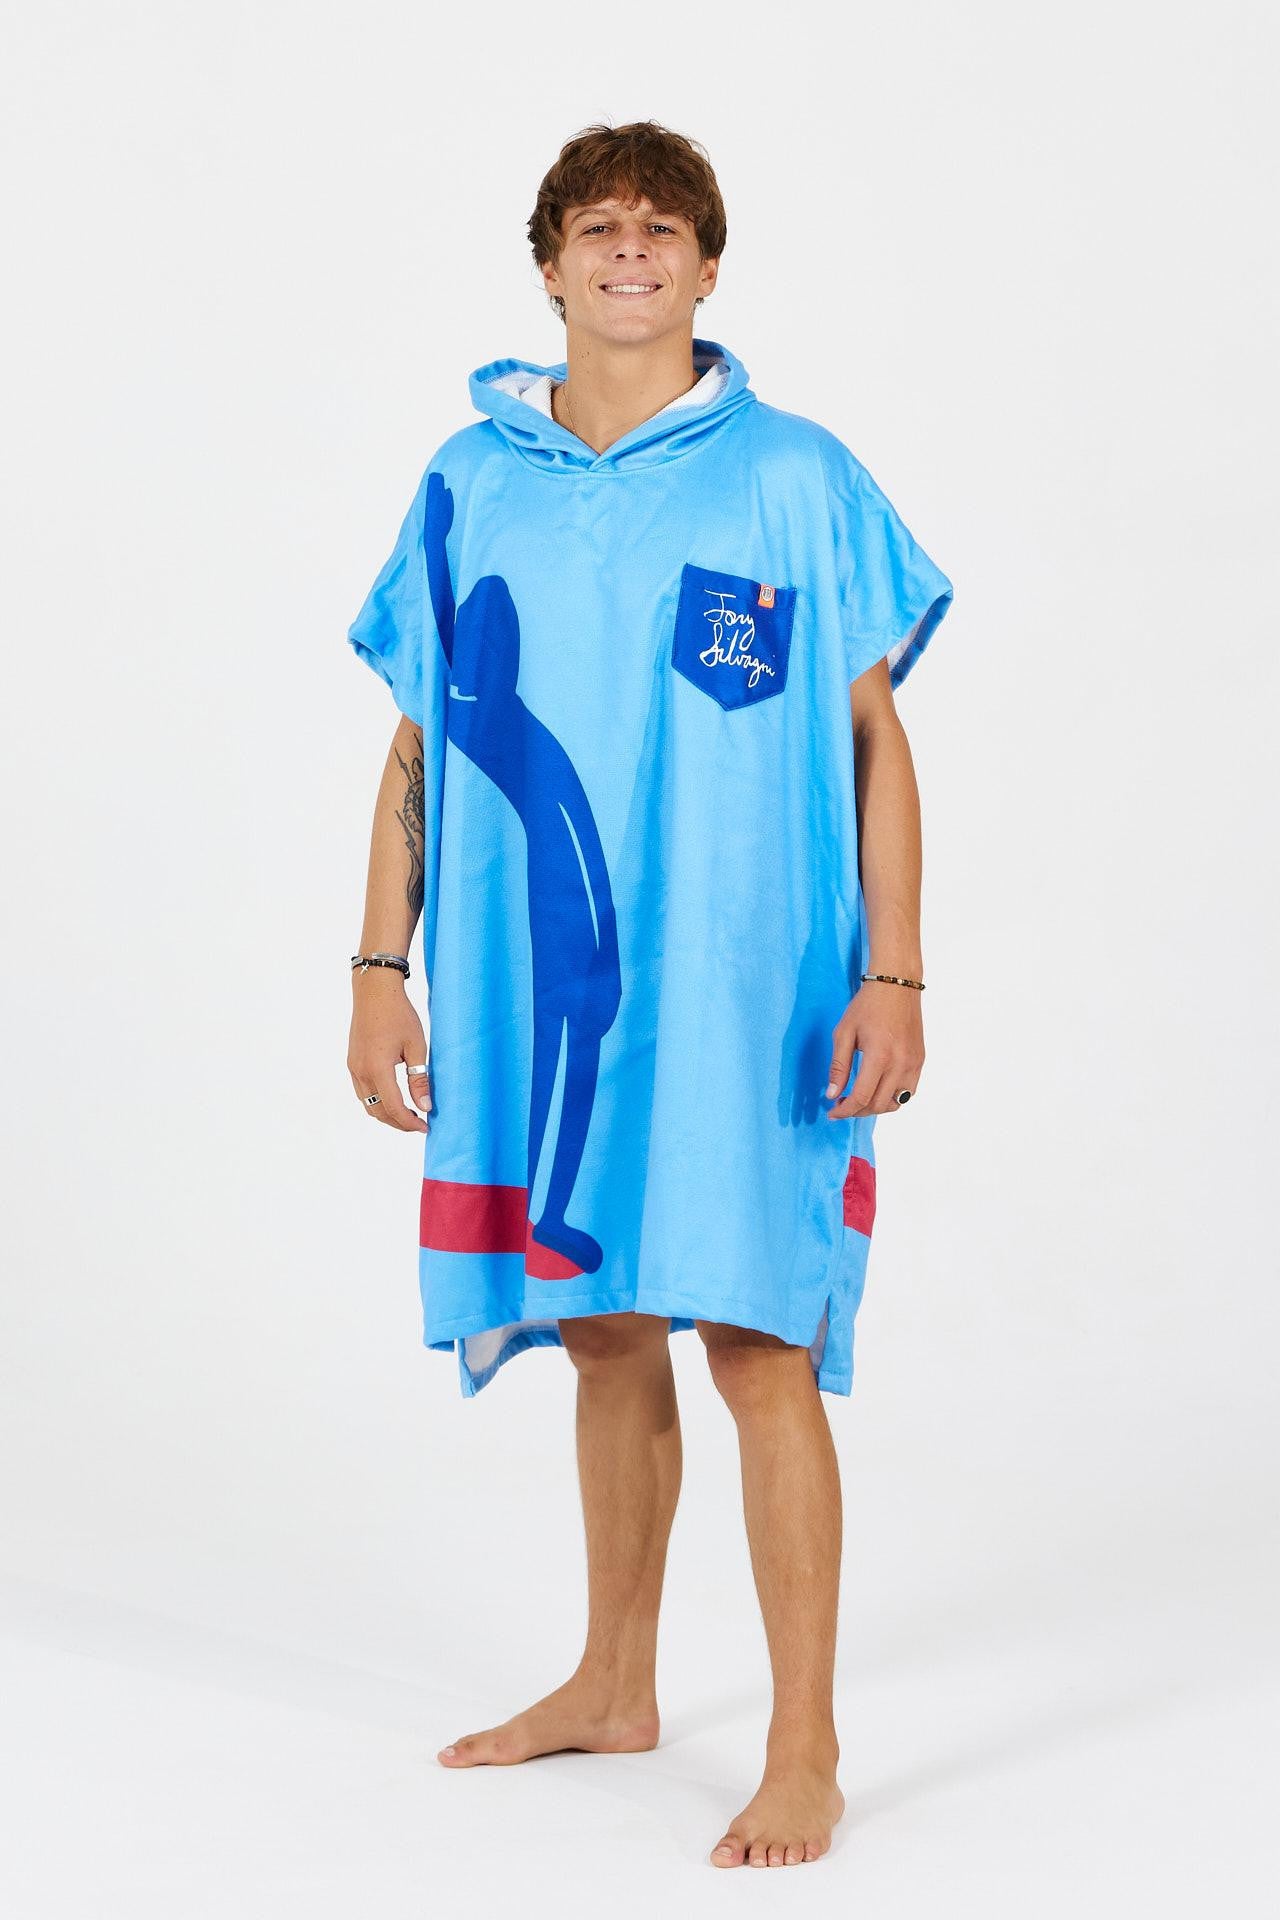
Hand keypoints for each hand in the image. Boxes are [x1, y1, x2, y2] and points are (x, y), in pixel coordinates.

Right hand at [347, 972, 432, 1132]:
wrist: (374, 991)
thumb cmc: (399, 1014)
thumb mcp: (416, 1046)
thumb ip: (419, 1079)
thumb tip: (425, 1106)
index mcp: (377, 1069)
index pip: (394, 1108)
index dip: (410, 1122)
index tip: (426, 1127)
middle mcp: (360, 1072)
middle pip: (378, 1111)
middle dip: (399, 1122)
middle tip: (419, 1124)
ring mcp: (353, 1068)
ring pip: (368, 1104)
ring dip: (386, 1113)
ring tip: (408, 1113)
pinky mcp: (352, 1062)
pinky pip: (362, 1092)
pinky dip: (377, 1101)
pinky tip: (393, 1097)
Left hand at [823, 979, 923, 1118]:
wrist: (897, 985)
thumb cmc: (867, 1005)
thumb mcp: (844, 1033)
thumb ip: (838, 1066)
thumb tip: (832, 1094)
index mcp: (880, 1056)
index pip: (862, 1097)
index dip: (844, 1110)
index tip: (832, 1112)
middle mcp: (901, 1063)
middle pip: (879, 1105)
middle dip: (857, 1111)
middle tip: (841, 1105)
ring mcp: (914, 1063)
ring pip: (896, 1103)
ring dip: (876, 1107)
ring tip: (859, 1099)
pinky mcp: (920, 1061)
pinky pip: (908, 1091)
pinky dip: (892, 1097)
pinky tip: (877, 1089)